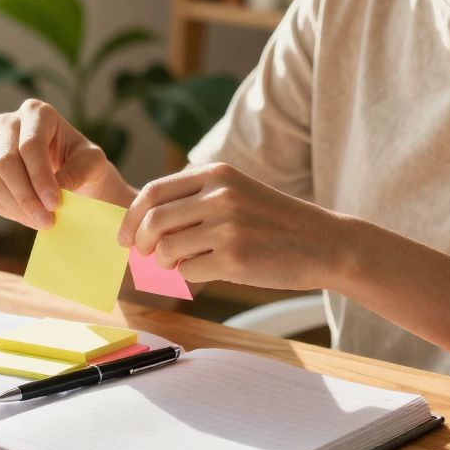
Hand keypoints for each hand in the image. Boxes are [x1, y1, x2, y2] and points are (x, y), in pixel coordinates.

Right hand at [0, 99, 128, 229]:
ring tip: (44, 222)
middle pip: (5, 162)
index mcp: (36, 112)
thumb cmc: (83, 162)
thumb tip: (59, 188)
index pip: (30, 144)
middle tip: (48, 220)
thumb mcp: (93, 163)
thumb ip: (79, 171)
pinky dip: (12, 213)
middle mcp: (8, 124)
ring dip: (18, 208)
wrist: (71, 172)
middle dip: (27, 196)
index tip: (55, 203)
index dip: (40, 176)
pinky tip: (33, 218)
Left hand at [117, 162, 349, 290]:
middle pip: (153, 221)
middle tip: (143, 256)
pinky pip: (188, 270)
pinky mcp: (234, 257)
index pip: (153, 192)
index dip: (131, 217)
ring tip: (178, 264)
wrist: (324, 243)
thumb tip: (143, 234)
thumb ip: (195, 204)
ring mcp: (227, 225)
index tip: (125, 236)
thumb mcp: (237, 194)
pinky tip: (206, 272)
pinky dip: (188, 276)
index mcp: (217, 173)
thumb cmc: (274, 224)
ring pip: (166, 248)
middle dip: (139, 243)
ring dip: (163, 262)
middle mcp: (220, 195)